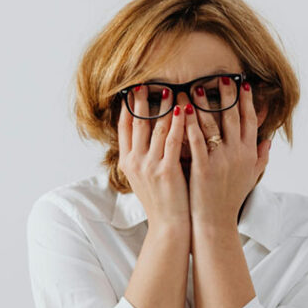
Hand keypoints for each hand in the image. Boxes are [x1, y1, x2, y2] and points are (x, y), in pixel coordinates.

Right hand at [118, 86, 190, 231]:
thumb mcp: (143, 178)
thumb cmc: (162, 202)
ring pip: (156, 127)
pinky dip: (178, 122)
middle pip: (138, 122)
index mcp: (127, 162)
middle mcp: (134, 162)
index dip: (128, 106)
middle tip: (147, 81)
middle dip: (142, 100)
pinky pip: (173, 140)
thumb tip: (146, 135)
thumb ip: (143, 156)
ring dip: (164, 106)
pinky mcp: (167, 170)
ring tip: (170, 88)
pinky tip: (183, 108)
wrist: (169, 226)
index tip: (132, 89)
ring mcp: (149, 166)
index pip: (124, 127)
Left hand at [184, 77, 271, 228]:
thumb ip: (261, 157)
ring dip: (204, 104)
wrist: (216, 223)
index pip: (250, 120)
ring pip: (213, 125)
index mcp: (249, 153)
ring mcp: (221, 161)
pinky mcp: (203, 168)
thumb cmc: (230, 200)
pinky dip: (190, 124)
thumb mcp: (251, 177)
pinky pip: (196, 141)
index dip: (246, 100)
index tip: (242, 82)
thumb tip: (268, 139)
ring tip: (196, 87)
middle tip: (221, 76)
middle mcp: (238, 154)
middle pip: (233, 117)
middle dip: (228, 95)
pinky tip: (183, 110)